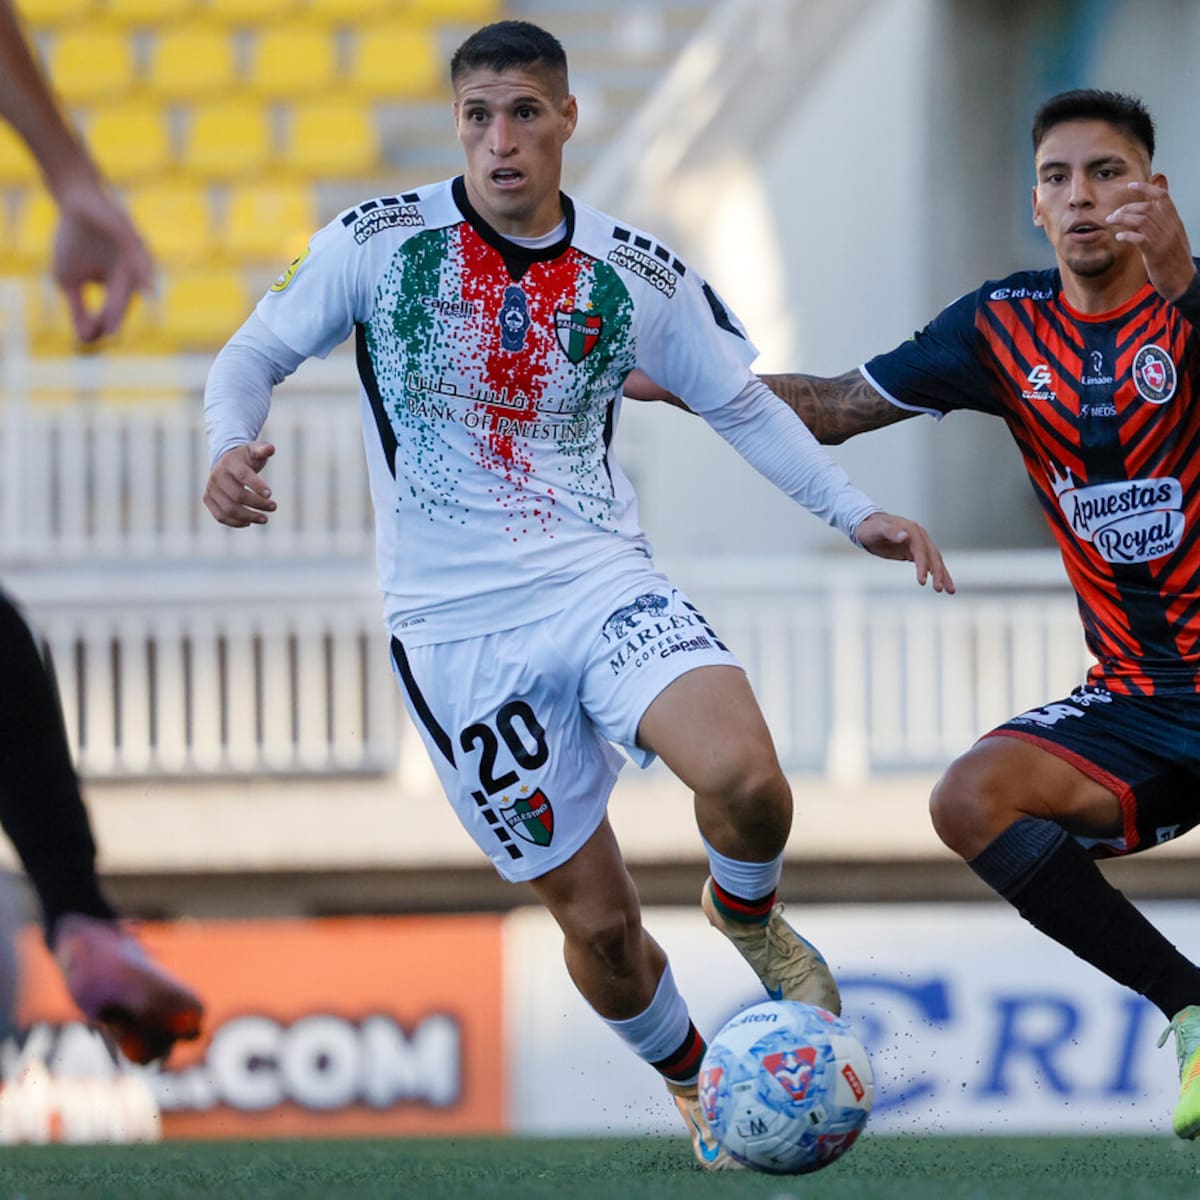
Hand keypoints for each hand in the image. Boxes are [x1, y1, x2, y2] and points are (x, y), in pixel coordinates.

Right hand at [51, 176, 153, 341]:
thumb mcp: (69, 281)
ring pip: (132, 281)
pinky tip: (145, 287)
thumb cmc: (74, 242)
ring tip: (117, 314)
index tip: (93, 337)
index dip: (104, 322)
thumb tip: (85, 339)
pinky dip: (142, 270)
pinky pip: (139, 254)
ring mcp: (134, 256)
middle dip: (115, 315)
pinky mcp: (131, 236)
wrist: (74, 203)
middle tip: (109, 332)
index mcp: (118, 286)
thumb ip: (77, 309)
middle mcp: (131, 274)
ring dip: (123, 299)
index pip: (114, 310)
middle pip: (124, 299)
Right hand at [203, 441, 276, 527]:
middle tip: (274, 507)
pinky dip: (235, 522)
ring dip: (248, 517)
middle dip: (258, 504)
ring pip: (228, 509)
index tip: (270, 494)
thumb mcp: (254, 450)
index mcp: (230, 463)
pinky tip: (249, 523)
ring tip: (265, 519)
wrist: (226, 462)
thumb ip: (263, 449)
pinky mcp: (208, 499)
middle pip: (237, 495)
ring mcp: (211, 488)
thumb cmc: (246, 458)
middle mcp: (217, 476)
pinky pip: (220, 516)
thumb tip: (270, 449)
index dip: (257, 486)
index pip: (243, 475)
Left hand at [855, 512, 954, 592]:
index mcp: (912, 530)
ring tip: (950, 591)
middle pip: (933, 556)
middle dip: (938, 573)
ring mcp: (919, 543)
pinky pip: (929, 563)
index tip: (922, 581)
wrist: (867, 525)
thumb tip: (905, 535)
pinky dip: (936, 573)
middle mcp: (920, 535)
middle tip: (939, 590)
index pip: (921, 550)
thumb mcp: (876, 529)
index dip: (922, 566)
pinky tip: (942, 584)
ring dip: (943, 575)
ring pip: (935, 560)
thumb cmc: (870, 528)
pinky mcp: (916, 551)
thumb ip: (890, 531)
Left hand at [1107, 180, 1194, 300]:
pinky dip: (1126, 234)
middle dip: (1126, 208)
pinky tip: (1118, 236)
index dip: (1146, 188)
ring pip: (1141, 219)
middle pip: (1146, 207)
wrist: (1183, 281)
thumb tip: (1149, 215)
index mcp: (1175, 221)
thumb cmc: (1175, 261)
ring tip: (1111, 222)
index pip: (1163, 197)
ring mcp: (1163, 239)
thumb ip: (1163, 225)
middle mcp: (1170, 227)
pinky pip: (1139, 238)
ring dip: (1122, 218)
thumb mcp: (1173, 238)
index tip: (1131, 186)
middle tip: (1112, 215)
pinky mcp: (1155, 253)